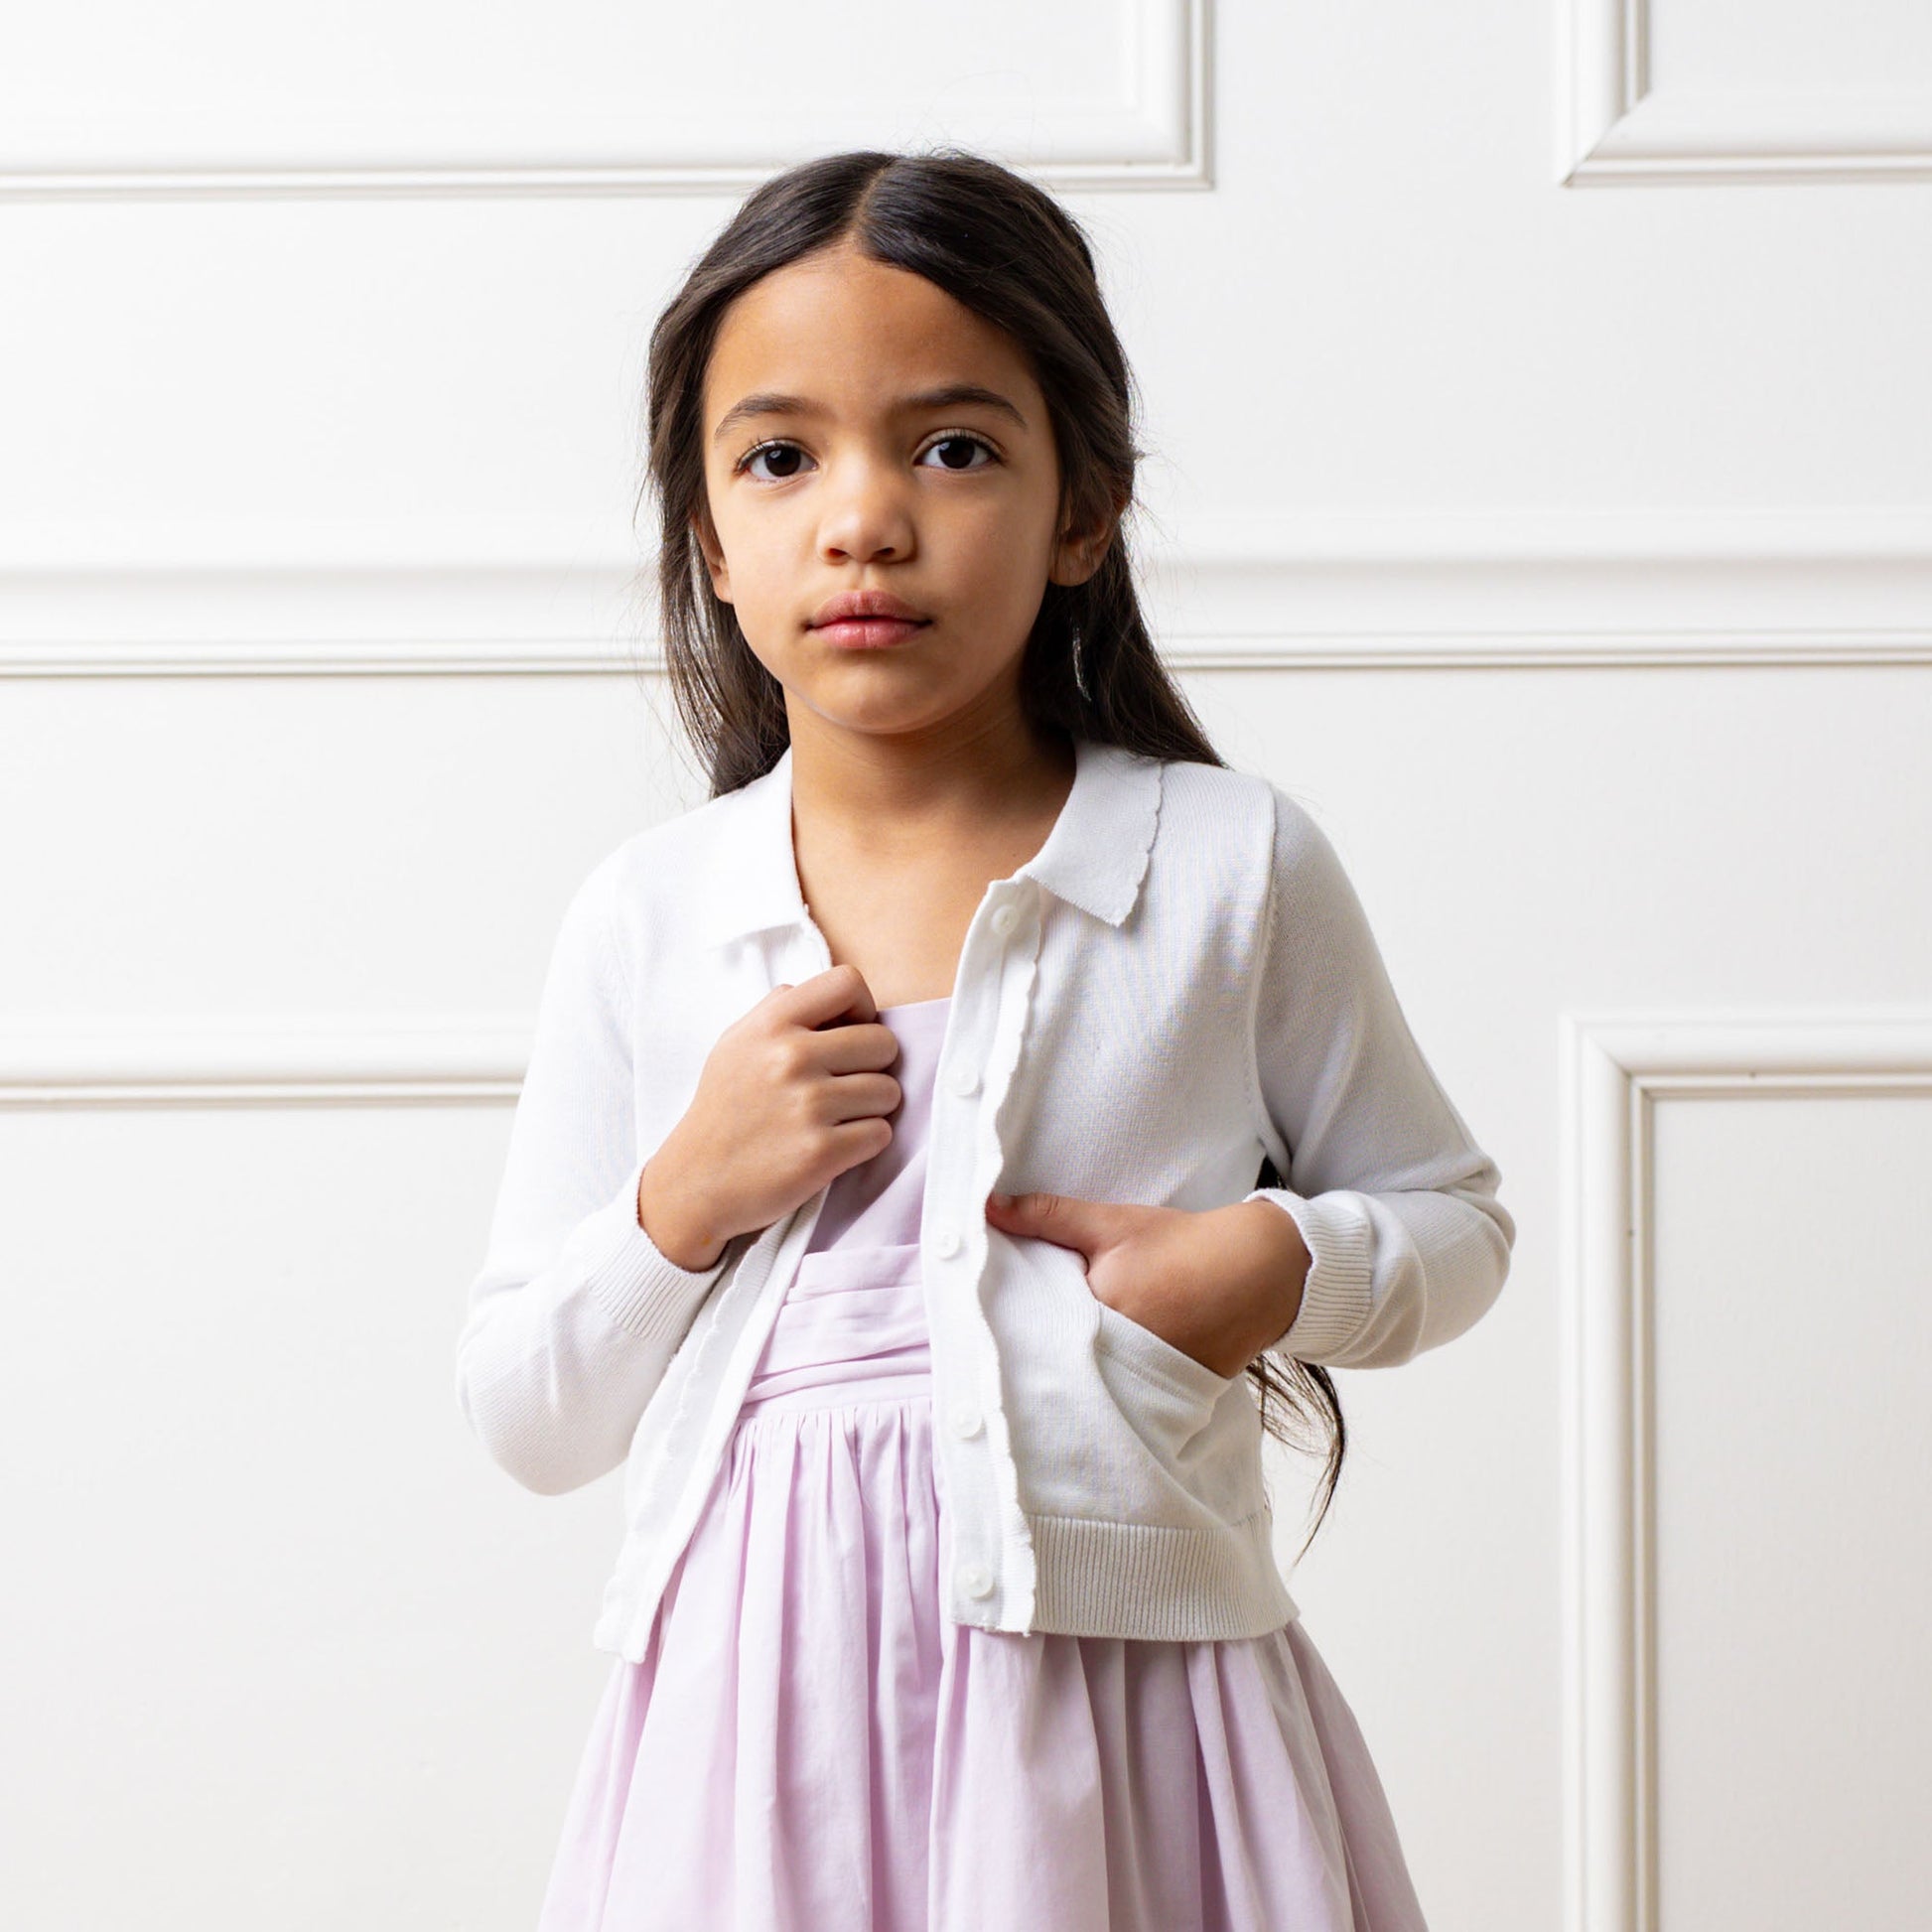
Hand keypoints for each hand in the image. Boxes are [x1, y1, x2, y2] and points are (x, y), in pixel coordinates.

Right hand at [638, 964, 902, 1269]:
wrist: (696, 1182)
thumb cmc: (725, 1109)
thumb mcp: (737, 1043)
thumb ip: (782, 1010)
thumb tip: (835, 996)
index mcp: (772, 1024)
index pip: (849, 983)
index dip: (862, 1010)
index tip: (848, 1037)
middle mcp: (791, 1057)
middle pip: (884, 1042)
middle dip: (874, 1066)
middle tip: (844, 1086)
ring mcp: (808, 1105)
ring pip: (889, 1091)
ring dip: (871, 1108)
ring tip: (836, 1118)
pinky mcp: (821, 1152)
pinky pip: (882, 1133)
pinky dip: (866, 1142)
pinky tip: (835, 1145)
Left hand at [983, 1191, 1310, 1379]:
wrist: (1258, 1271)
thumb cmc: (1181, 1244)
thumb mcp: (1111, 1224)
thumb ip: (1049, 1216)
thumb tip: (987, 1206)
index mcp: (1101, 1317)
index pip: (1038, 1334)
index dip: (1012, 1332)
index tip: (985, 1329)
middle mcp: (1122, 1359)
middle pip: (1061, 1366)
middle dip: (1038, 1359)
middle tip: (1004, 1357)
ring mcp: (1146, 1382)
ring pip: (1090, 1384)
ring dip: (1070, 1375)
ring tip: (1041, 1370)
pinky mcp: (1168, 1395)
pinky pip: (1121, 1394)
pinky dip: (1106, 1385)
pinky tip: (1091, 1375)